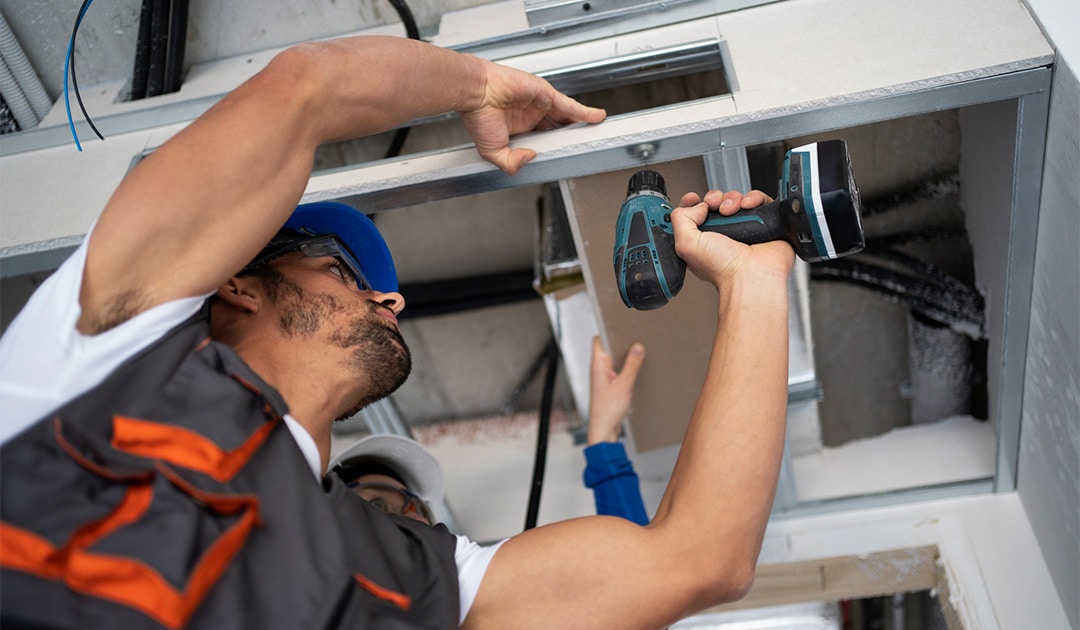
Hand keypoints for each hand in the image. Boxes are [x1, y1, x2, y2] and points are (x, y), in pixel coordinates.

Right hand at [459, 60, 606, 174]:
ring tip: (595, 134)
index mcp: (519, 130)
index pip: (543, 141)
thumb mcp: (492, 151)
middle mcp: (531, 117)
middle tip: (584, 146)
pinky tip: (597, 118)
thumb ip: (510, 162)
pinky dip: (585, 112)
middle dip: (571, 137)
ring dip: (581, 126)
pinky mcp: (546, 95)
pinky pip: (571, 106)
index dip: (554, 149)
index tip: (563, 157)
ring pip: (567, 118)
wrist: (477, 93)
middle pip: (558, 129)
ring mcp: (540, 105)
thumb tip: (530, 158)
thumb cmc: (478, 116)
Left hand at [587, 337, 645, 444]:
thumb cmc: (607, 411)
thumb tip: (638, 347)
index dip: (608, 329)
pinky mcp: (609, 385)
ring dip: (625, 356)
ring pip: (615, 359)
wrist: (603, 430)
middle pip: (608, 348)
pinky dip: (627, 367)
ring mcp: (603, 377)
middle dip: (621, 342)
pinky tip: (637, 369)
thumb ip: (632, 365)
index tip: (622, 323)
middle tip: (637, 337)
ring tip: (640, 351)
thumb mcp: (624, 385)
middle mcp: (598, 369)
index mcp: (598, 365)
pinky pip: (618, 370)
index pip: (599, 339)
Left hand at [671, 189, 794, 288]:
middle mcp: (723, 234)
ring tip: (731, 210)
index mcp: (703, 240)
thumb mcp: (686, 245)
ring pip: (736, 199)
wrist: (751, 273)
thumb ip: (681, 219)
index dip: (692, 203)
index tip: (693, 199)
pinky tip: (747, 207)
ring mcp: (744, 228)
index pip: (694, 214)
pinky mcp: (763, 222)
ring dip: (731, 199)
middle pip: (716, 202)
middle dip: (713, 199)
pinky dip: (753, 198)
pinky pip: (758, 200)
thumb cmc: (723, 269)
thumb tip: (696, 205)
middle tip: (713, 206)